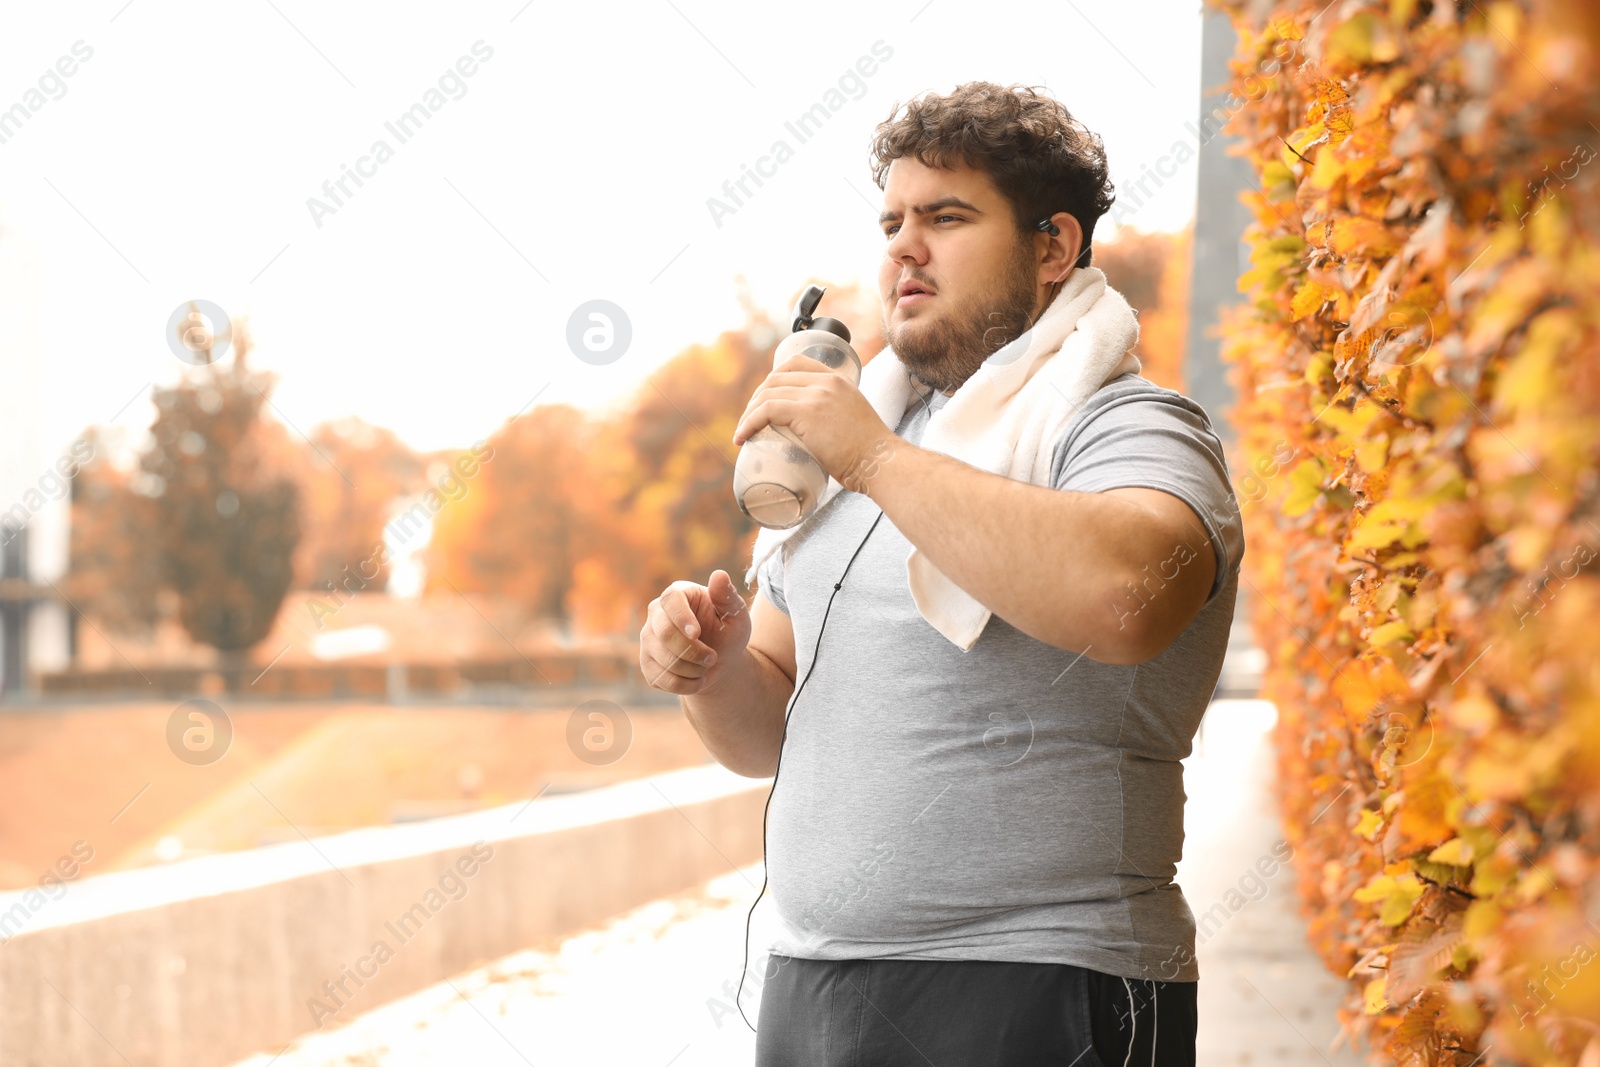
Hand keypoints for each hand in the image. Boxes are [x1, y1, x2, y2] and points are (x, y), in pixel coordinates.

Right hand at [639, 570, 749, 695]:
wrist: (720, 661)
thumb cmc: (728, 632)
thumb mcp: (735, 615)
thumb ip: (727, 596)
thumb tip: (719, 575)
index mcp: (677, 594)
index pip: (671, 601)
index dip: (681, 618)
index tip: (697, 634)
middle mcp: (656, 614)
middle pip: (664, 634)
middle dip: (693, 651)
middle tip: (712, 657)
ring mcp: (648, 639)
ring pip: (664, 659)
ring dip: (693, 669)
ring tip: (707, 665)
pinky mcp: (647, 664)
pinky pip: (662, 679)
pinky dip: (686, 684)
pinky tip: (697, 678)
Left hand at [731, 354, 893, 492]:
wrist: (881, 462)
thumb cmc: (870, 454)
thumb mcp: (853, 421)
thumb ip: (836, 417)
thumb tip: (820, 436)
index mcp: (839, 380)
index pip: (795, 364)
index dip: (773, 380)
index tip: (764, 401)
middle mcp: (827, 381)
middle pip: (776, 378)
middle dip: (756, 398)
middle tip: (749, 421)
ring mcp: (816, 394)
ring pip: (767, 393)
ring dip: (748, 413)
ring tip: (743, 432)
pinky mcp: (806, 412)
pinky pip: (766, 410)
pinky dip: (748, 423)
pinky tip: (742, 437)